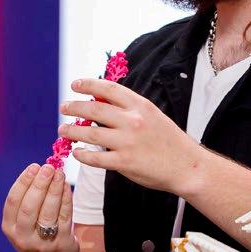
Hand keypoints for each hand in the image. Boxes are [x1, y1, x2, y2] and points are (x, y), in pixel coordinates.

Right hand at [1, 164, 82, 251]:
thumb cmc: (36, 236)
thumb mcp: (22, 223)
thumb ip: (27, 200)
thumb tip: (40, 169)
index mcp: (10, 229)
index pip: (13, 201)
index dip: (23, 182)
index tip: (33, 167)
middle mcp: (23, 237)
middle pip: (30, 206)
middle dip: (39, 184)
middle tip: (48, 167)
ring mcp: (42, 242)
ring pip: (48, 211)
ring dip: (54, 189)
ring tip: (59, 173)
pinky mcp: (61, 244)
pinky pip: (64, 217)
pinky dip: (66, 199)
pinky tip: (66, 186)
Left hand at [61, 78, 202, 194]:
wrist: (188, 167)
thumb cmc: (169, 140)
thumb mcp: (153, 115)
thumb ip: (129, 108)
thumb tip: (100, 100)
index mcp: (140, 106)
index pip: (108, 88)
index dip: (88, 84)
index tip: (75, 85)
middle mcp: (133, 121)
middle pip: (94, 108)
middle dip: (74, 107)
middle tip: (63, 107)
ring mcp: (128, 142)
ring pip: (90, 133)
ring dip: (72, 130)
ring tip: (63, 130)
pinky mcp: (125, 163)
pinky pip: (96, 158)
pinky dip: (83, 155)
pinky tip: (77, 152)